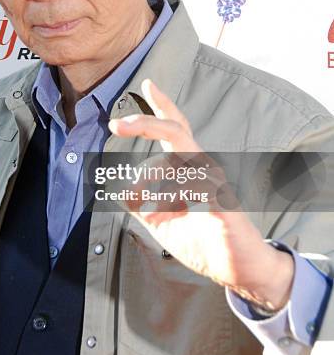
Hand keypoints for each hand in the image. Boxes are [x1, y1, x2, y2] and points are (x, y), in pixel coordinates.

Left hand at [108, 79, 293, 310]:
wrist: (239, 270)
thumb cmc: (202, 240)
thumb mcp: (159, 221)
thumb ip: (139, 204)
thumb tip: (116, 188)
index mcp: (188, 169)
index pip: (176, 129)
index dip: (163, 106)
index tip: (148, 84)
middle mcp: (202, 169)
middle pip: (176, 131)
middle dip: (146, 122)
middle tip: (117, 124)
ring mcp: (215, 183)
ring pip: (181, 157)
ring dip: (151, 174)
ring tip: (139, 197)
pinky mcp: (225, 203)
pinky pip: (202, 185)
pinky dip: (177, 192)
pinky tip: (172, 205)